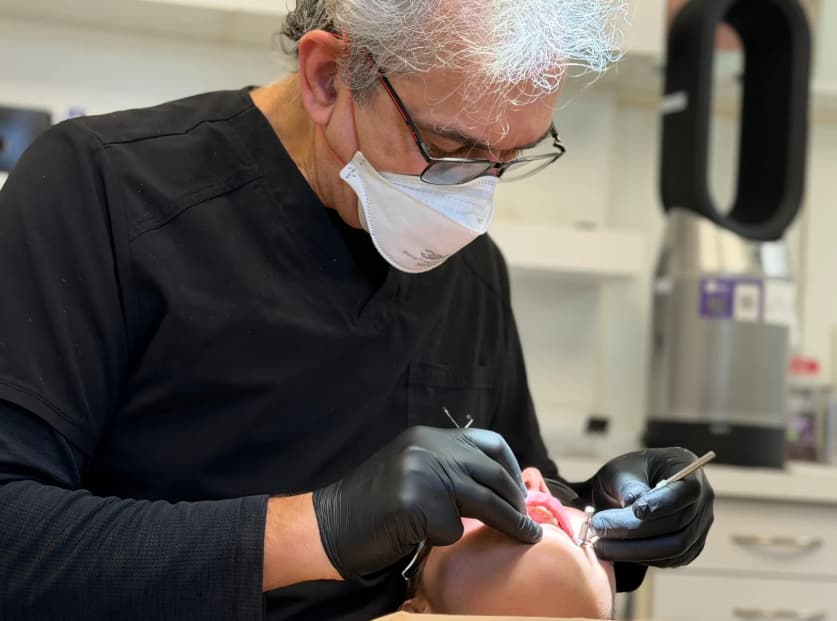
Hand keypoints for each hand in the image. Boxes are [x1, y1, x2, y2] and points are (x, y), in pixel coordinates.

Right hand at [312, 426, 541, 579]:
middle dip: (517, 499)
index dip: (510, 466)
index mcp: (427, 437)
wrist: (328, 524)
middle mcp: (426, 448)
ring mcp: (421, 473)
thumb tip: (497, 486)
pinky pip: (452, 528)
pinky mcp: (416, 503)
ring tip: (527, 537)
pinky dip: (447, 539)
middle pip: (491, 473)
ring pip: (483, 501)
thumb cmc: (371, 507)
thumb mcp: (411, 472)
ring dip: (510, 523)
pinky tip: (425, 538)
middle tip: (528, 519)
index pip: (487, 441)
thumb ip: (446, 469)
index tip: (519, 489)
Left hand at [586, 448, 714, 566]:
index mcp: (691, 474)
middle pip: (678, 524)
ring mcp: (698, 528)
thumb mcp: (622, 471)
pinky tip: (616, 550)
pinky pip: (669, 560)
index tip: (635, 510)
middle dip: (635, 530)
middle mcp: (702, 503)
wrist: (629, 489)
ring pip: (674, 547)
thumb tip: (631, 503)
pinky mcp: (688, 549)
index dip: (663, 503)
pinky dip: (642, 558)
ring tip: (600, 544)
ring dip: (635, 549)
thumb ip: (628, 485)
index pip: (686, 492)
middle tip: (599, 528)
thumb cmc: (628, 473)